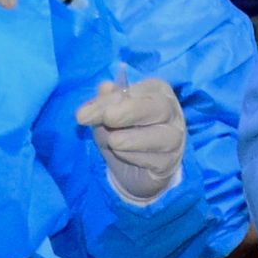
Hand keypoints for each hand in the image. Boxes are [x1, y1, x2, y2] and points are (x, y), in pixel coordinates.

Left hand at [77, 75, 185, 204]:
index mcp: (156, 91)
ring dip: (133, 138)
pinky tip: (119, 154)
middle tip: (107, 118)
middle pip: (158, 107)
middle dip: (130, 111)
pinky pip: (157, 159)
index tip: (83, 114)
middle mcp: (170, 112)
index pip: (136, 91)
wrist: (134, 169)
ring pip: (162, 135)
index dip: (110, 100)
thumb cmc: (122, 132)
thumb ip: (104, 103)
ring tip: (112, 141)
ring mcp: (174, 138)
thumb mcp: (107, 117)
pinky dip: (135, 156)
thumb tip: (105, 88)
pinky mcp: (169, 162)